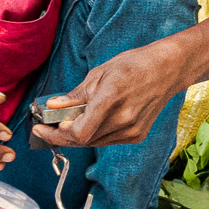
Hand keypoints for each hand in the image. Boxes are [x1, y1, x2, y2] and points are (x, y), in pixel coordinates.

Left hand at [32, 42, 183, 148]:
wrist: (166, 69)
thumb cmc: (132, 65)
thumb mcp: (99, 73)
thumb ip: (76, 94)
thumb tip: (53, 107)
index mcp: (110, 99)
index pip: (78, 132)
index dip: (57, 133)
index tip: (41, 127)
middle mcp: (122, 120)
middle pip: (83, 141)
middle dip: (60, 135)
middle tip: (45, 127)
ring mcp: (132, 130)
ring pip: (94, 142)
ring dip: (77, 135)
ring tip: (66, 122)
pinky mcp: (137, 135)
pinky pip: (107, 140)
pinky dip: (94, 134)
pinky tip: (90, 121)